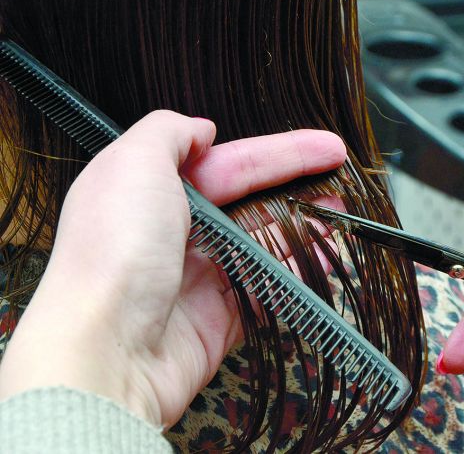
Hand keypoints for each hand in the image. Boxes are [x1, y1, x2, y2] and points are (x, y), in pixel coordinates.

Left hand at [0, 111, 345, 426]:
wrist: (106, 352)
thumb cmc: (113, 255)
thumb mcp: (132, 164)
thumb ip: (168, 132)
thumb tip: (199, 128)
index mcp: (153, 191)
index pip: (230, 163)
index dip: (280, 153)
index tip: (323, 147)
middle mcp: (175, 231)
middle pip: (251, 201)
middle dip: (298, 186)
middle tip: (341, 176)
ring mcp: (198, 277)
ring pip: (263, 245)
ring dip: (303, 229)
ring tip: (340, 219)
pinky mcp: (217, 319)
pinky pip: (266, 291)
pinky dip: (296, 276)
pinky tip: (322, 262)